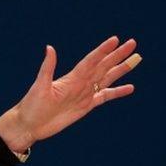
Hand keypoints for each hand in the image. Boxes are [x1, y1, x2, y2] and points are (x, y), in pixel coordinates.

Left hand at [0, 36, 139, 151]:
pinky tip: (129, 87)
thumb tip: (50, 48)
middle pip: (103, 66)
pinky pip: (105, 97)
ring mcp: (84, 94)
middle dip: (117, 55)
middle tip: (132, 43)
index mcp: (71, 78)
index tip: (115, 40)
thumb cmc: (31, 105)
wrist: (29, 125)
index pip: (91, 61)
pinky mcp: (85, 106)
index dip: (103, 50)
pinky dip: (117, 92)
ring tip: (136, 60)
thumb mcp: (39, 86)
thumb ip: (47, 68)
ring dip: (121, 69)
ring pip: (107, 79)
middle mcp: (80, 83)